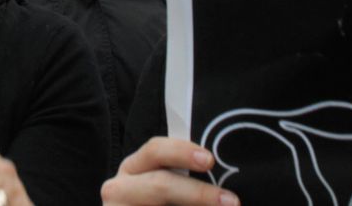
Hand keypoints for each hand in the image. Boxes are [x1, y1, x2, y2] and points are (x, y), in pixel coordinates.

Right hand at [101, 138, 237, 204]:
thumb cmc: (157, 202)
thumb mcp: (166, 186)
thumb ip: (183, 179)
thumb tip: (221, 181)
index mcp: (133, 169)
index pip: (155, 151)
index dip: (182, 152)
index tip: (209, 160)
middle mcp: (119, 189)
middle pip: (160, 185)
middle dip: (199, 193)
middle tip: (231, 201)